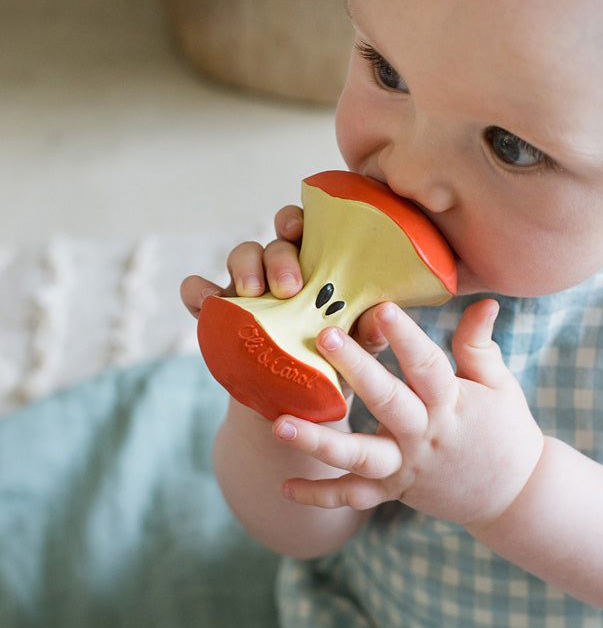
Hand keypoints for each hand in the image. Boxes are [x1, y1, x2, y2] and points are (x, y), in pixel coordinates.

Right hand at [180, 203, 387, 358]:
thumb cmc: (332, 367)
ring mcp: (246, 291)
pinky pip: (197, 290)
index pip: (306, 229)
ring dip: (245, 267)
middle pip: (275, 243)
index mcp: (316, 269)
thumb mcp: (356, 352)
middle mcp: (279, 272)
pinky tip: (211, 301)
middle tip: (290, 287)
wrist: (295, 408)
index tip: (299, 230)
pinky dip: (199, 290)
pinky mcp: (218, 314)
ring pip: (240, 256)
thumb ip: (370, 332)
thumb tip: (380, 313)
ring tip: (253, 294)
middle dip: (279, 257)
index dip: (298, 219)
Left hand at [273, 299, 543, 528]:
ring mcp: (406, 468)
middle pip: (388, 403)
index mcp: (452, 404)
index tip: (382, 308)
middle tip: (324, 337)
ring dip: (319, 443)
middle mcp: (425, 436)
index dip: (407, 338)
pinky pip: (352, 497)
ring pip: (360, 458)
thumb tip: (484, 300)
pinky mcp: (392, 492)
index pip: (428, 366)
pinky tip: (284, 488)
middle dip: (357, 370)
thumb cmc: (506, 431)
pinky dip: (318, 495)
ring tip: (279, 425)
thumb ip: (479, 344)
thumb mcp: (498, 384)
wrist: (514, 497)